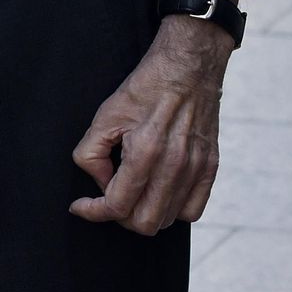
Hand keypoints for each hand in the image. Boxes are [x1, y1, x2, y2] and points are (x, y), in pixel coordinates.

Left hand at [70, 15, 233, 233]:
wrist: (186, 68)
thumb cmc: (144, 88)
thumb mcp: (105, 114)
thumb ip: (92, 153)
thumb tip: (99, 183)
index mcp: (145, 152)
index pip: (117, 205)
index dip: (94, 211)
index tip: (80, 207)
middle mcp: (174, 167)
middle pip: (144, 223)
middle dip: (119, 216)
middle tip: (108, 196)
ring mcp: (195, 170)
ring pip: (167, 220)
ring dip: (144, 213)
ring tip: (132, 189)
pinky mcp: (210, 168)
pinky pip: (192, 211)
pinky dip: (172, 210)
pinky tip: (158, 190)